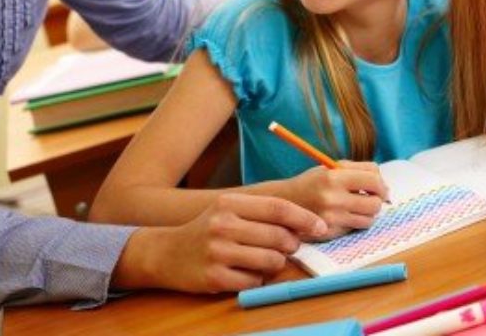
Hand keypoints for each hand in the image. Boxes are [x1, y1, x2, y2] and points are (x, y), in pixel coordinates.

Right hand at [123, 193, 326, 293]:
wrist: (165, 252)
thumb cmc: (208, 230)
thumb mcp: (229, 210)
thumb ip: (263, 212)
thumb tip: (305, 223)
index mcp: (230, 204)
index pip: (279, 208)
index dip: (304, 218)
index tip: (320, 227)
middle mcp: (223, 226)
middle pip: (280, 237)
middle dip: (292, 245)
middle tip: (288, 247)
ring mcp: (217, 253)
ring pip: (272, 261)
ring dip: (276, 264)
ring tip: (265, 260)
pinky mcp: (214, 277)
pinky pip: (255, 281)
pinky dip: (257, 279)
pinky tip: (245, 272)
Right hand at [283, 162, 388, 237]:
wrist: (284, 203)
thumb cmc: (312, 183)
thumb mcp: (331, 168)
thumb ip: (359, 170)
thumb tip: (384, 185)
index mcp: (333, 177)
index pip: (373, 180)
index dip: (381, 185)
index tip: (380, 188)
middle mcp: (332, 198)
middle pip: (375, 203)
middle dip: (377, 201)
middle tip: (370, 198)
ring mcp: (331, 218)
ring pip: (369, 219)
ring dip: (367, 214)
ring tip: (355, 207)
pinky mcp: (330, 233)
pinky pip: (355, 228)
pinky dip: (354, 223)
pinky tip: (343, 216)